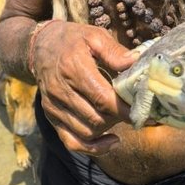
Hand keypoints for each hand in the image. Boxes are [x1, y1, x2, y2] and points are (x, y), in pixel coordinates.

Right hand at [32, 21, 135, 153]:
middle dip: (120, 118)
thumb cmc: (73, 40)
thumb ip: (115, 51)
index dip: (125, 109)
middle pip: (96, 117)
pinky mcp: (52, 117)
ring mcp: (54, 106)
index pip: (102, 97)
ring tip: (122, 117)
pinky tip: (111, 141)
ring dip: (109, 129)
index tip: (144, 111)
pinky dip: (93, 148)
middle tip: (136, 111)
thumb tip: (137, 63)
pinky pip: (72, 142)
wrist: (40, 47)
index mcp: (73, 68)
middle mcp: (60, 90)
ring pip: (86, 132)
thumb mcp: (94, 36)